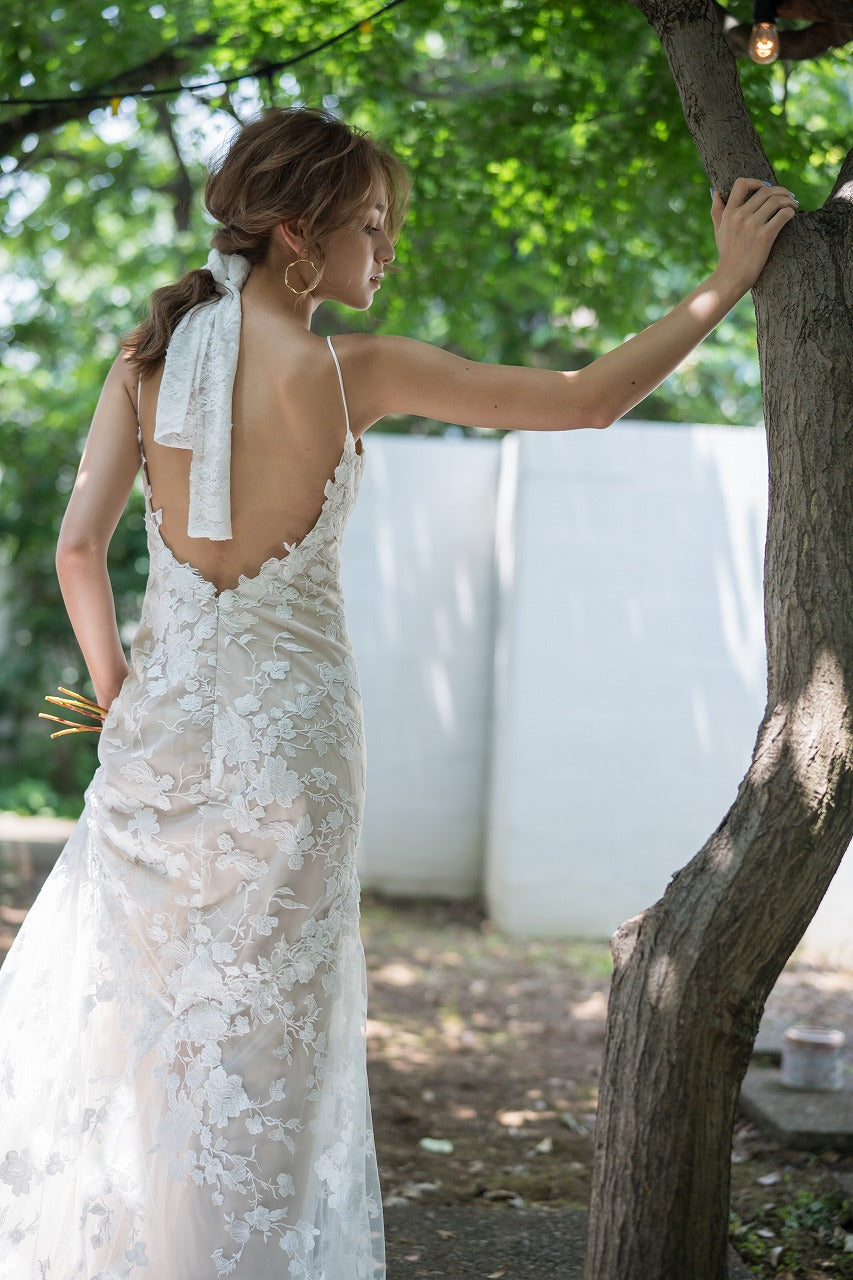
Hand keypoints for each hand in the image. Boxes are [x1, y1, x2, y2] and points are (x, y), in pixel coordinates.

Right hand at [710, 178, 796, 293]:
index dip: (756, 181)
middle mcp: (740, 216)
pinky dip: (790, 212)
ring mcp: (753, 226)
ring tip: (793, 205)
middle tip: (788, 197)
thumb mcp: (719, 230)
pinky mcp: (765, 236)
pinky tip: (791, 216)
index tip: (765, 188)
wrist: (732, 276)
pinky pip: (783, 215)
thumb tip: (714, 191)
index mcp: (729, 213)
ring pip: (776, 200)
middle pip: (765, 190)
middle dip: (780, 191)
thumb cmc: (727, 253)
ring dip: (788, 200)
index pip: (741, 183)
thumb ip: (717, 210)